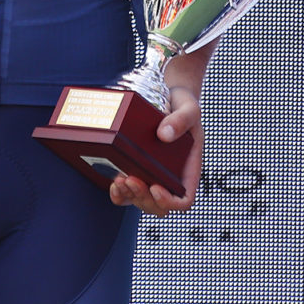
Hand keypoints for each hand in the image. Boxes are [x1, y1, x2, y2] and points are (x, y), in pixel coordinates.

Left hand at [108, 85, 200, 215]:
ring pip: (143, 201)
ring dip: (131, 196)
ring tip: (120, 179)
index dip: (170, 201)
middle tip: (130, 179)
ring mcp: (154, 175)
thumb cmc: (184, 106)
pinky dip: (120, 195)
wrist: (171, 97)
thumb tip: (164, 134)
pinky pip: (128, 194)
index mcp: (188, 168)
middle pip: (160, 206)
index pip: (184, 199)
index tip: (156, 187)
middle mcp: (171, 176)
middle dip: (144, 197)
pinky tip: (114, 182)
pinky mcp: (138, 169)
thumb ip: (180, 120)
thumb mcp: (189, 109)